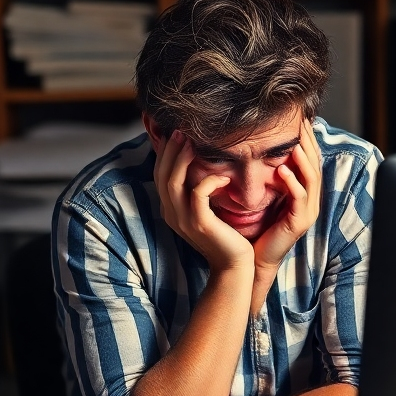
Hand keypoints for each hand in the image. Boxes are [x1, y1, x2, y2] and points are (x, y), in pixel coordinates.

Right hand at [153, 130, 253, 271]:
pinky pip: (198, 194)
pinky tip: (223, 175)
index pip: (160, 175)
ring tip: (193, 141)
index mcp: (171, 210)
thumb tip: (198, 167)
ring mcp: (184, 220)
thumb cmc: (226, 236)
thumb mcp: (207, 212)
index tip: (174, 133)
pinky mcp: (201, 224)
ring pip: (174, 181)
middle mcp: (172, 214)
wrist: (235, 266)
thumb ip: (197, 193)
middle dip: (170, 150)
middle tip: (181, 129)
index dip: (164, 153)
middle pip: (162, 175)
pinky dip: (208, 180)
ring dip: (183, 158)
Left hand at [252, 118, 322, 272]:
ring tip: (296, 143)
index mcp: (304, 193)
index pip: (309, 161)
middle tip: (302, 123)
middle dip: (310, 144)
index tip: (299, 120)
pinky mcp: (299, 222)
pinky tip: (283, 170)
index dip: (307, 140)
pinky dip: (293, 183)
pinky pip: (300, 198)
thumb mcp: (266, 195)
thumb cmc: (257, 226)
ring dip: (304, 160)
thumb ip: (270, 176)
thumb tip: (264, 150)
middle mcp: (310, 201)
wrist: (254, 257)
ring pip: (312, 180)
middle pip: (315, 166)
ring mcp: (307, 212)